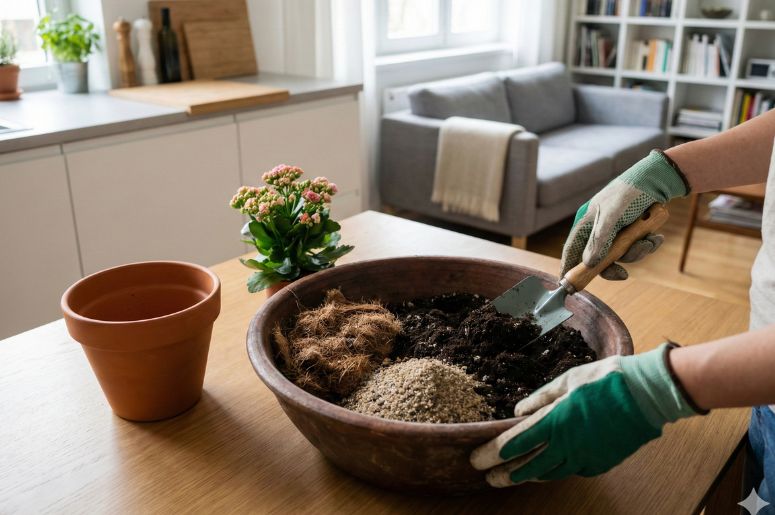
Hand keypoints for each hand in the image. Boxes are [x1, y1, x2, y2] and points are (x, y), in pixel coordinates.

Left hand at [470, 344, 701, 486]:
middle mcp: (566, 444)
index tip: (477, 460)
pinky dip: (557, 470)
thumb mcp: (567, 379)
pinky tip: (548, 470)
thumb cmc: (605, 379)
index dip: (492, 454)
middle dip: (505, 475)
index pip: (514, 443)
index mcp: (554, 420)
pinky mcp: (601, 463)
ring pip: (549, 473)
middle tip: (488, 479)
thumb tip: (519, 410)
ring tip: (512, 478)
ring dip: (528, 476)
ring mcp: (585, 457)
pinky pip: (573, 470)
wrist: (647, 394)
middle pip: (527, 466)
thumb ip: (540, 397)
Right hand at [559, 151, 687, 279]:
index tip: (567, 285)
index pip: (572, 250)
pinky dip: (647, 245)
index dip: (568, 267)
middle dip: (613, 266)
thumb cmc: (630, 192)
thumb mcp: (612, 216)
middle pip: (598, 259)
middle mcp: (599, 229)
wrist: (659, 180)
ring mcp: (616, 231)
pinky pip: (636, 248)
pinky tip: (656, 237)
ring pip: (621, 255)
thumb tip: (588, 264)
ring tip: (649, 241)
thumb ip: (600, 240)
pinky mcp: (632, 231)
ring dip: (637, 252)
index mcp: (587, 223)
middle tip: (623, 275)